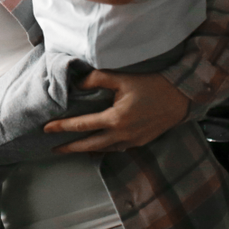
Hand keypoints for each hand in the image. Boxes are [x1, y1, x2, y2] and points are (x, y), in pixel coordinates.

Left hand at [44, 71, 188, 152]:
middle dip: (70, 147)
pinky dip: (104, 149)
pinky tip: (97, 147)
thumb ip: (96, 79)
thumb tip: (76, 83)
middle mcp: (122, 134)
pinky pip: (117, 149)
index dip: (62, 127)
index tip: (46, 129)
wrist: (182, 96)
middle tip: (53, 148)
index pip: (82, 125)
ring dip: (86, 150)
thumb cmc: (152, 84)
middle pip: (89, 145)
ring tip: (72, 149)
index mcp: (116, 119)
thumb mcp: (121, 77)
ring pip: (103, 150)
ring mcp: (133, 141)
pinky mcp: (141, 142)